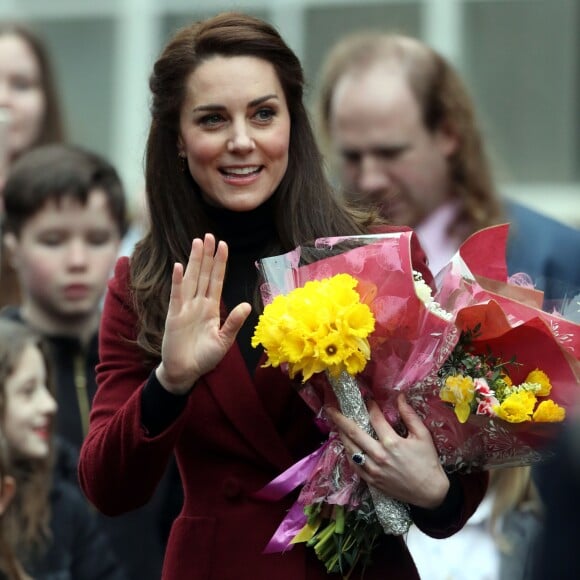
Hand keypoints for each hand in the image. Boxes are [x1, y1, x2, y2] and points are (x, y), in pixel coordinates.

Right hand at [156, 234, 251, 394]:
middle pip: (203, 274)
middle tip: (209, 235)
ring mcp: (185, 308)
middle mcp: (198, 304)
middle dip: (206, 255)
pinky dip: (178, 281)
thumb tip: (247, 305)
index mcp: (211, 308)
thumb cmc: (204, 357)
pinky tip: (179, 266)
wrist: (185, 372)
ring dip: (194, 261)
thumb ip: (234, 323)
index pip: (216, 280)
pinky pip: (176, 295)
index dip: (219, 263)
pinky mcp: (174, 316)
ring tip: (197, 242)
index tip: (223, 245)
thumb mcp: (224, 341)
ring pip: (191, 279)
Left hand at [326, 394, 448, 508]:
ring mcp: (373, 469)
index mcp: (392, 442)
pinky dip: (347, 452)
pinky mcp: (371, 480)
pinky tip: (345, 444)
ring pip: (350, 448)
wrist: (429, 493)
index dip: (370, 406)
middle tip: (330, 408)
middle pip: (354, 432)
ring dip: (341, 434)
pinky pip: (353, 464)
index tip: (367, 399)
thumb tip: (400, 396)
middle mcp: (379, 455)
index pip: (375, 418)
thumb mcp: (423, 436)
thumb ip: (409, 415)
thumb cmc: (428, 462)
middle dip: (340, 418)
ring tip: (335, 424)